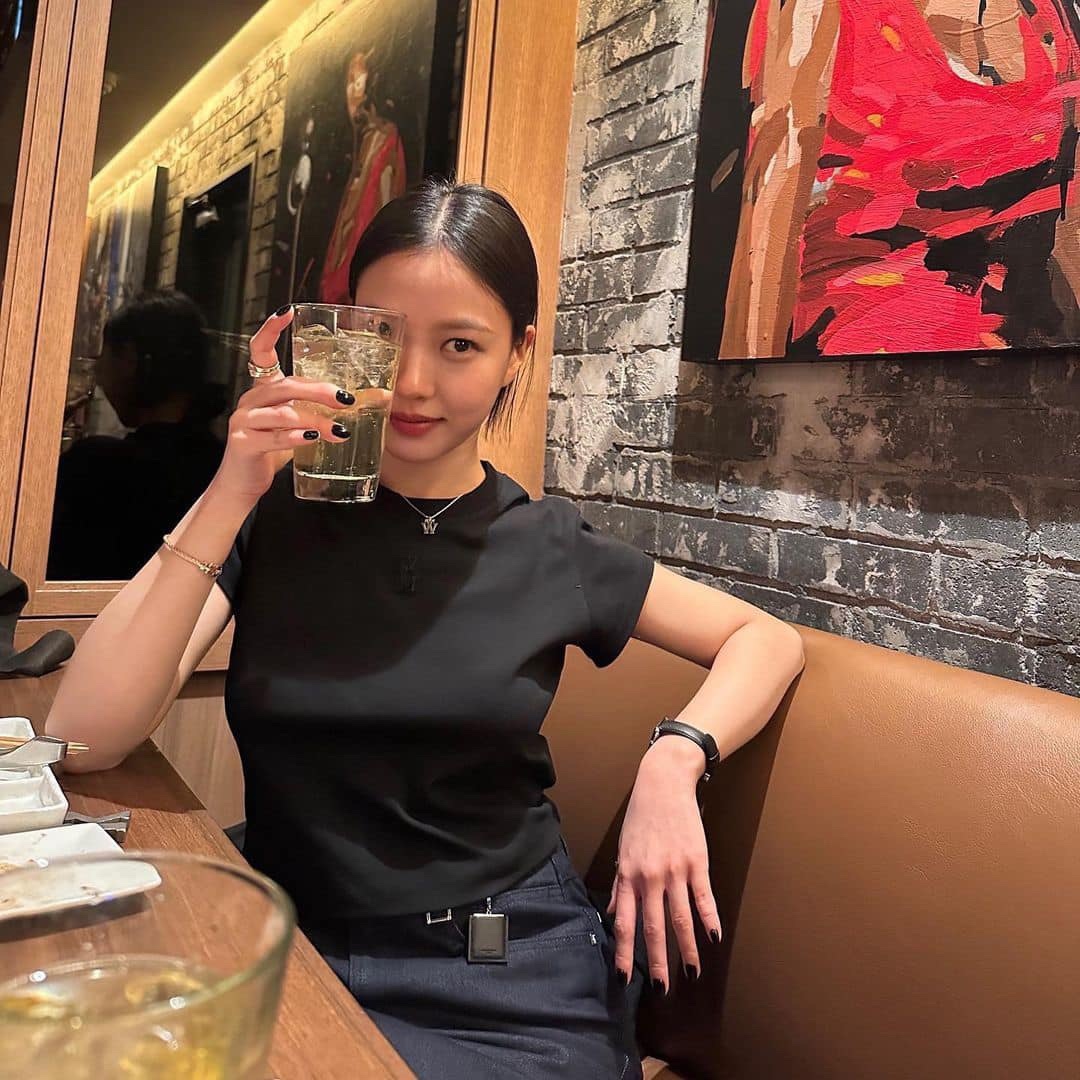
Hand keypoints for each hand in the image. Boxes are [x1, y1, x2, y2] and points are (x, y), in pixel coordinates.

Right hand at [208, 307, 355, 503]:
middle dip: (319, 391)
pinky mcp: (243, 443)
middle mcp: (251, 400)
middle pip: (286, 385)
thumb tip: (380, 398)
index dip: (271, 330)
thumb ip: (325, 409)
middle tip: (346, 399)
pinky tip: (311, 439)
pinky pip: (272, 436)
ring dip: (315, 420)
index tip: (287, 312)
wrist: (244, 483)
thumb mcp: (301, 424)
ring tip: (339, 431)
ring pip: (283, 412)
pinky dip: (294, 437)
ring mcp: (244, 420)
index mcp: (263, 389)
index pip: (261, 351)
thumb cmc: (273, 449)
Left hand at [607, 737, 722, 992]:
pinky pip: (703, 896)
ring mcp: (675, 870)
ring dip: (687, 948)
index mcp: (629, 875)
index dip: (624, 952)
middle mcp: (650, 877)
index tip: (624, 978)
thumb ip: (621, 885)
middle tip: (662, 989)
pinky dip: (710, 919)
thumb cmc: (641, 816)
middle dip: (657, 961)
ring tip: (692, 972)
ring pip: (680, 917)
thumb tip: (615, 915)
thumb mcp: (624, 849)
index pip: (626, 922)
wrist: (663, 783)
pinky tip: (714, 938)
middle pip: (653, 927)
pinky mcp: (697, 861)